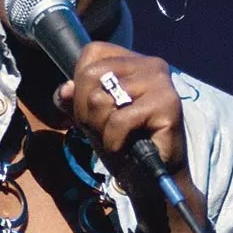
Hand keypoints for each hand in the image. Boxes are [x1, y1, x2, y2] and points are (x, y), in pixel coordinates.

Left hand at [55, 40, 186, 182]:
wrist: (150, 178)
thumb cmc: (123, 143)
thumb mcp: (91, 118)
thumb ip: (74, 100)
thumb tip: (65, 90)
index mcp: (132, 60)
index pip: (91, 53)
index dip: (81, 86)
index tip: (96, 111)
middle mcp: (150, 64)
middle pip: (90, 75)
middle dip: (87, 111)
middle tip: (107, 129)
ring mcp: (160, 81)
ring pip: (100, 98)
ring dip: (101, 128)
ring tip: (119, 137)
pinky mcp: (167, 103)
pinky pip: (119, 120)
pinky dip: (114, 141)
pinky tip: (127, 147)